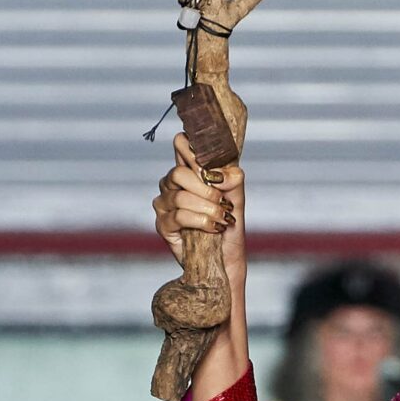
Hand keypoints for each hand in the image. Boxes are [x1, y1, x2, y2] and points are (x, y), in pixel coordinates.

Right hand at [154, 132, 246, 289]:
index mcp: (188, 170)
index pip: (180, 144)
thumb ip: (232, 179)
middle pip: (178, 172)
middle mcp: (171, 184)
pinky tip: (213, 228)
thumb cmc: (229, 223)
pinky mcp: (163, 224)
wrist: (227, 256)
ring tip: (221, 219)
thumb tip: (220, 174)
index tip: (210, 167)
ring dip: (207, 208)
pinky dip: (201, 221)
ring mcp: (164, 204)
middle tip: (221, 201)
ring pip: (180, 196)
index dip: (192, 149)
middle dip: (205, 188)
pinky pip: (179, 216)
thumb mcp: (236, 196)